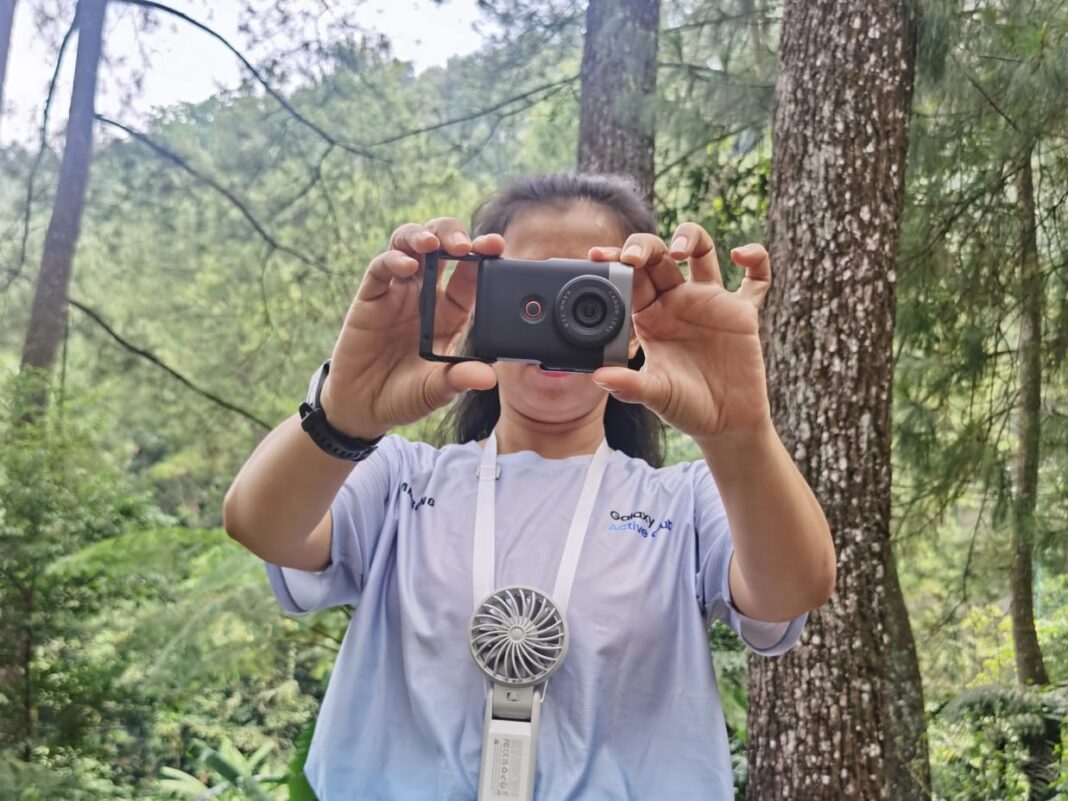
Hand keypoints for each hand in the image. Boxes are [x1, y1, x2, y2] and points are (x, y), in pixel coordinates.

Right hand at [320, 219, 501, 438]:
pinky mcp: (371, 297)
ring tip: (432, 243)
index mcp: (451, 311)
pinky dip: (393, 260)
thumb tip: (488, 378)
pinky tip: (406, 267)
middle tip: (462, 243)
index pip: (471, 272)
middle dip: (451, 234)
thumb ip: (459, 379)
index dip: (483, 254)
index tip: (496, 245)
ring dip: (422, 236)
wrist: (364, 407)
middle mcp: (426, 295)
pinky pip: (381, 268)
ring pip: (409, 245)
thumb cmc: (405, 395)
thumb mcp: (437, 390)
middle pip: (440, 246)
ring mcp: (398, 292)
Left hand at [587, 223, 772, 442]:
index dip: (615, 263)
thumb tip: (599, 376)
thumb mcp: (656, 395)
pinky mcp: (743, 313)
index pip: (630, 279)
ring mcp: (711, 303)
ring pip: (702, 252)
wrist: (726, 425)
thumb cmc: (686, 408)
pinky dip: (756, 260)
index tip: (599, 257)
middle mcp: (678, 302)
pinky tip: (740, 256)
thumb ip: (630, 385)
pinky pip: (756, 279)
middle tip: (634, 255)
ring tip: (680, 249)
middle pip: (660, 256)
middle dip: (645, 246)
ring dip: (690, 237)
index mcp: (651, 316)